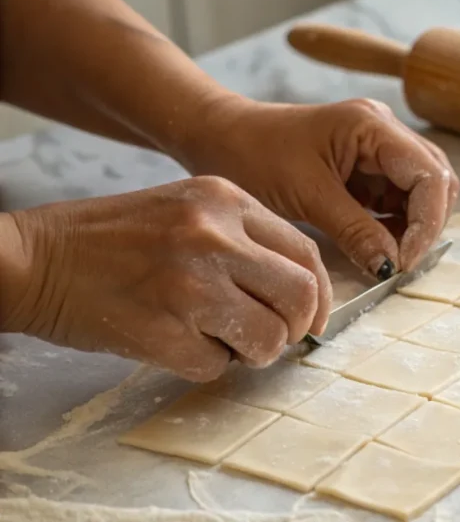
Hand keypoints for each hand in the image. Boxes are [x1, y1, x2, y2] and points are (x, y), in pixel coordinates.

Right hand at [0, 177, 331, 381]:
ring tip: (216, 337)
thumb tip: (301, 292)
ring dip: (251, 351)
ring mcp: (190, 285)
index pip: (306, 253)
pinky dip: (203, 364)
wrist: (33, 258)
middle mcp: (214, 237)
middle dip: (294, 328)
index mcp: (225, 200)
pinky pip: (216, 367)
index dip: (319, 295)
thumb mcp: (187, 209)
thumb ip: (244, 239)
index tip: (312, 318)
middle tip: (271, 337)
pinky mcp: (163, 331)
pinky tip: (172, 340)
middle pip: (300, 297)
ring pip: (268, 339)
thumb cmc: (111, 237)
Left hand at [179, 97, 459, 277]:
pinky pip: (399, 199)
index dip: (427, 223)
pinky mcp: (368, 167)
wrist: (219, 138)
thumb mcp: (306, 196)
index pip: (431, 175)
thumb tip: (393, 266)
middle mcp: (385, 131)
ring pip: (423, 192)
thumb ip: (355, 230)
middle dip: (426, 225)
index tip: (404, 262)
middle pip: (437, 181)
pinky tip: (376, 244)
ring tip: (385, 256)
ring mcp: (378, 148)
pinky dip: (396, 226)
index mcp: (373, 126)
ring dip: (413, 227)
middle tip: (398, 263)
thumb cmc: (253, 155)